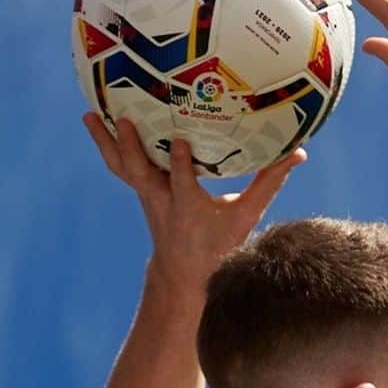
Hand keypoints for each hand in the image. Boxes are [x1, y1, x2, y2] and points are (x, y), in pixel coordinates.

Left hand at [82, 115, 304, 296]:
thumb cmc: (218, 244)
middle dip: (131, 148)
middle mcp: (162, 200)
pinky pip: (121, 166)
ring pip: (123, 167)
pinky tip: (97, 121)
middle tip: (122, 119)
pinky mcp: (140, 190)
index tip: (181, 140)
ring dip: (106, 143)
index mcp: (188, 207)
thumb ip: (269, 183)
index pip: (182, 183)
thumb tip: (297, 152)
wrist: (183, 272)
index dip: (181, 163)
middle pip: (141, 172)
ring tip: (90, 115)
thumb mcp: (245, 217)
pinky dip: (108, 145)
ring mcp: (147, 195)